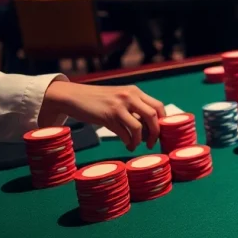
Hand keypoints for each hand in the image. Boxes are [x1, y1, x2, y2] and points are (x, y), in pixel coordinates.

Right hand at [39, 81, 164, 150]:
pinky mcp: (107, 117)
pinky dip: (128, 142)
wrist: (74, 96)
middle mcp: (129, 96)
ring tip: (136, 146)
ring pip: (139, 127)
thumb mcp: (120, 97)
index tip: (161, 132)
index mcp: (135, 91)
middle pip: (153, 116)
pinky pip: (124, 133)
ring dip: (140, 140)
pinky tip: (127, 145)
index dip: (163, 120)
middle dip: (156, 132)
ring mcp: (118, 106)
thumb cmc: (99, 100)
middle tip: (152, 143)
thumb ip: (134, 107)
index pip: (158, 106)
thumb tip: (151, 128)